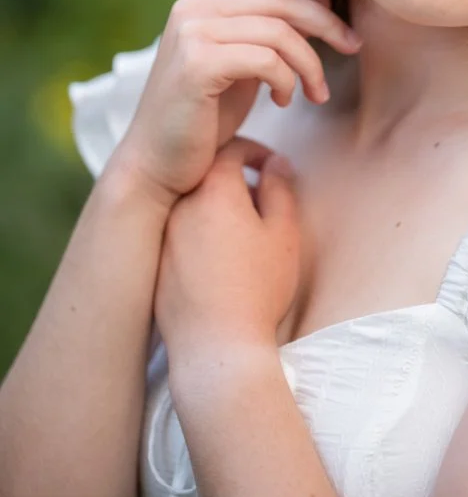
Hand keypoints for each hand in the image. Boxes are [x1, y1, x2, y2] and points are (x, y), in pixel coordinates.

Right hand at [115, 0, 360, 206]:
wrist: (158, 165)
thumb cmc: (206, 114)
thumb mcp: (247, 62)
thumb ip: (275, 25)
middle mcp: (192, 6)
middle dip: (325, 21)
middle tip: (353, 45)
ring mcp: (191, 32)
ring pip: (279, 30)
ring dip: (310, 64)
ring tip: (316, 93)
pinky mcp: (197, 63)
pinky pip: (267, 60)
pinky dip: (288, 81)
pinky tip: (284, 101)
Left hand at [153, 136, 300, 364]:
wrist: (215, 348)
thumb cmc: (257, 288)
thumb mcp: (284, 233)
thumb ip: (281, 189)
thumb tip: (276, 163)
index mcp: (213, 188)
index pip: (230, 149)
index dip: (255, 152)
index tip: (271, 167)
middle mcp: (179, 204)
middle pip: (206, 174)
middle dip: (234, 178)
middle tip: (260, 199)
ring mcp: (162, 235)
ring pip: (190, 204)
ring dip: (214, 205)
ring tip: (241, 230)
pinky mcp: (154, 263)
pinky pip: (176, 233)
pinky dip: (196, 232)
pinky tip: (218, 258)